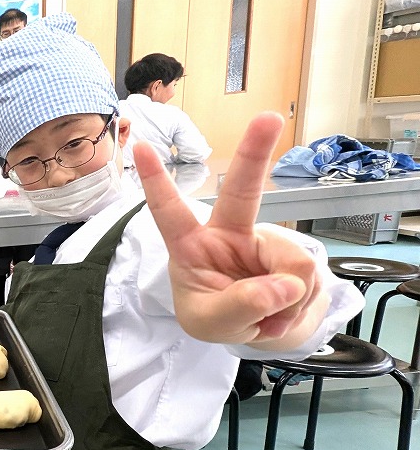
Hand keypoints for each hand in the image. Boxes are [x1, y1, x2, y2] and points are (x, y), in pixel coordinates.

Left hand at [134, 112, 323, 344]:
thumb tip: (284, 284)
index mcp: (192, 245)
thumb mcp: (210, 324)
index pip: (169, 212)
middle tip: (269, 118)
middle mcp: (228, 233)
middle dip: (254, 152)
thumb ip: (239, 307)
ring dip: (286, 302)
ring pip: (292, 264)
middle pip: (242, 190)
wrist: (253, 331)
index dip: (156, 181)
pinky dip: (299, 307)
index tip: (141, 146)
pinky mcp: (294, 255)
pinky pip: (309, 281)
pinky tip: (283, 311)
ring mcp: (265, 241)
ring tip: (268, 315)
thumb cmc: (214, 315)